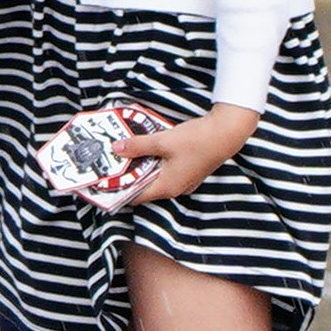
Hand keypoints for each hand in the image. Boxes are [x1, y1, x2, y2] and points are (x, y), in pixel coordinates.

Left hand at [109, 102, 258, 205]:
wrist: (227, 133)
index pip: (135, 197)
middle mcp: (175, 188)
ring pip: (154, 178)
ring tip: (124, 155)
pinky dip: (153, 163)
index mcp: (166, 187)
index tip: (102, 182)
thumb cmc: (197, 140)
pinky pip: (165, 171)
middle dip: (127, 176)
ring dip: (140, 168)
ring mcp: (183, 180)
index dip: (118, 190)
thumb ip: (137, 146)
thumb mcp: (162, 141)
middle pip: (144, 187)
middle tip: (109, 164)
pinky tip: (146, 150)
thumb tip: (116, 149)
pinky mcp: (188, 170)